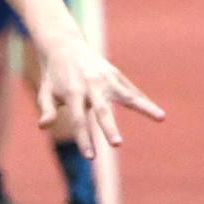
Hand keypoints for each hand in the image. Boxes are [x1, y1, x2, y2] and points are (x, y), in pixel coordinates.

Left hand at [37, 32, 163, 157]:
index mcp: (72, 92)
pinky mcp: (115, 74)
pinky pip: (131, 90)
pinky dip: (144, 101)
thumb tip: (43, 126)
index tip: (90, 157)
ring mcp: (106, 78)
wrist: (64, 45)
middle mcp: (91, 84)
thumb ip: (47, 109)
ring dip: (144, 107)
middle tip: (117, 144)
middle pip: (101, 110)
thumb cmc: (53, 75)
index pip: (78, 120)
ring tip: (160, 117)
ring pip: (126, 95)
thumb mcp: (45, 91)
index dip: (83, 139)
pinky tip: (158, 114)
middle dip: (109, 128)